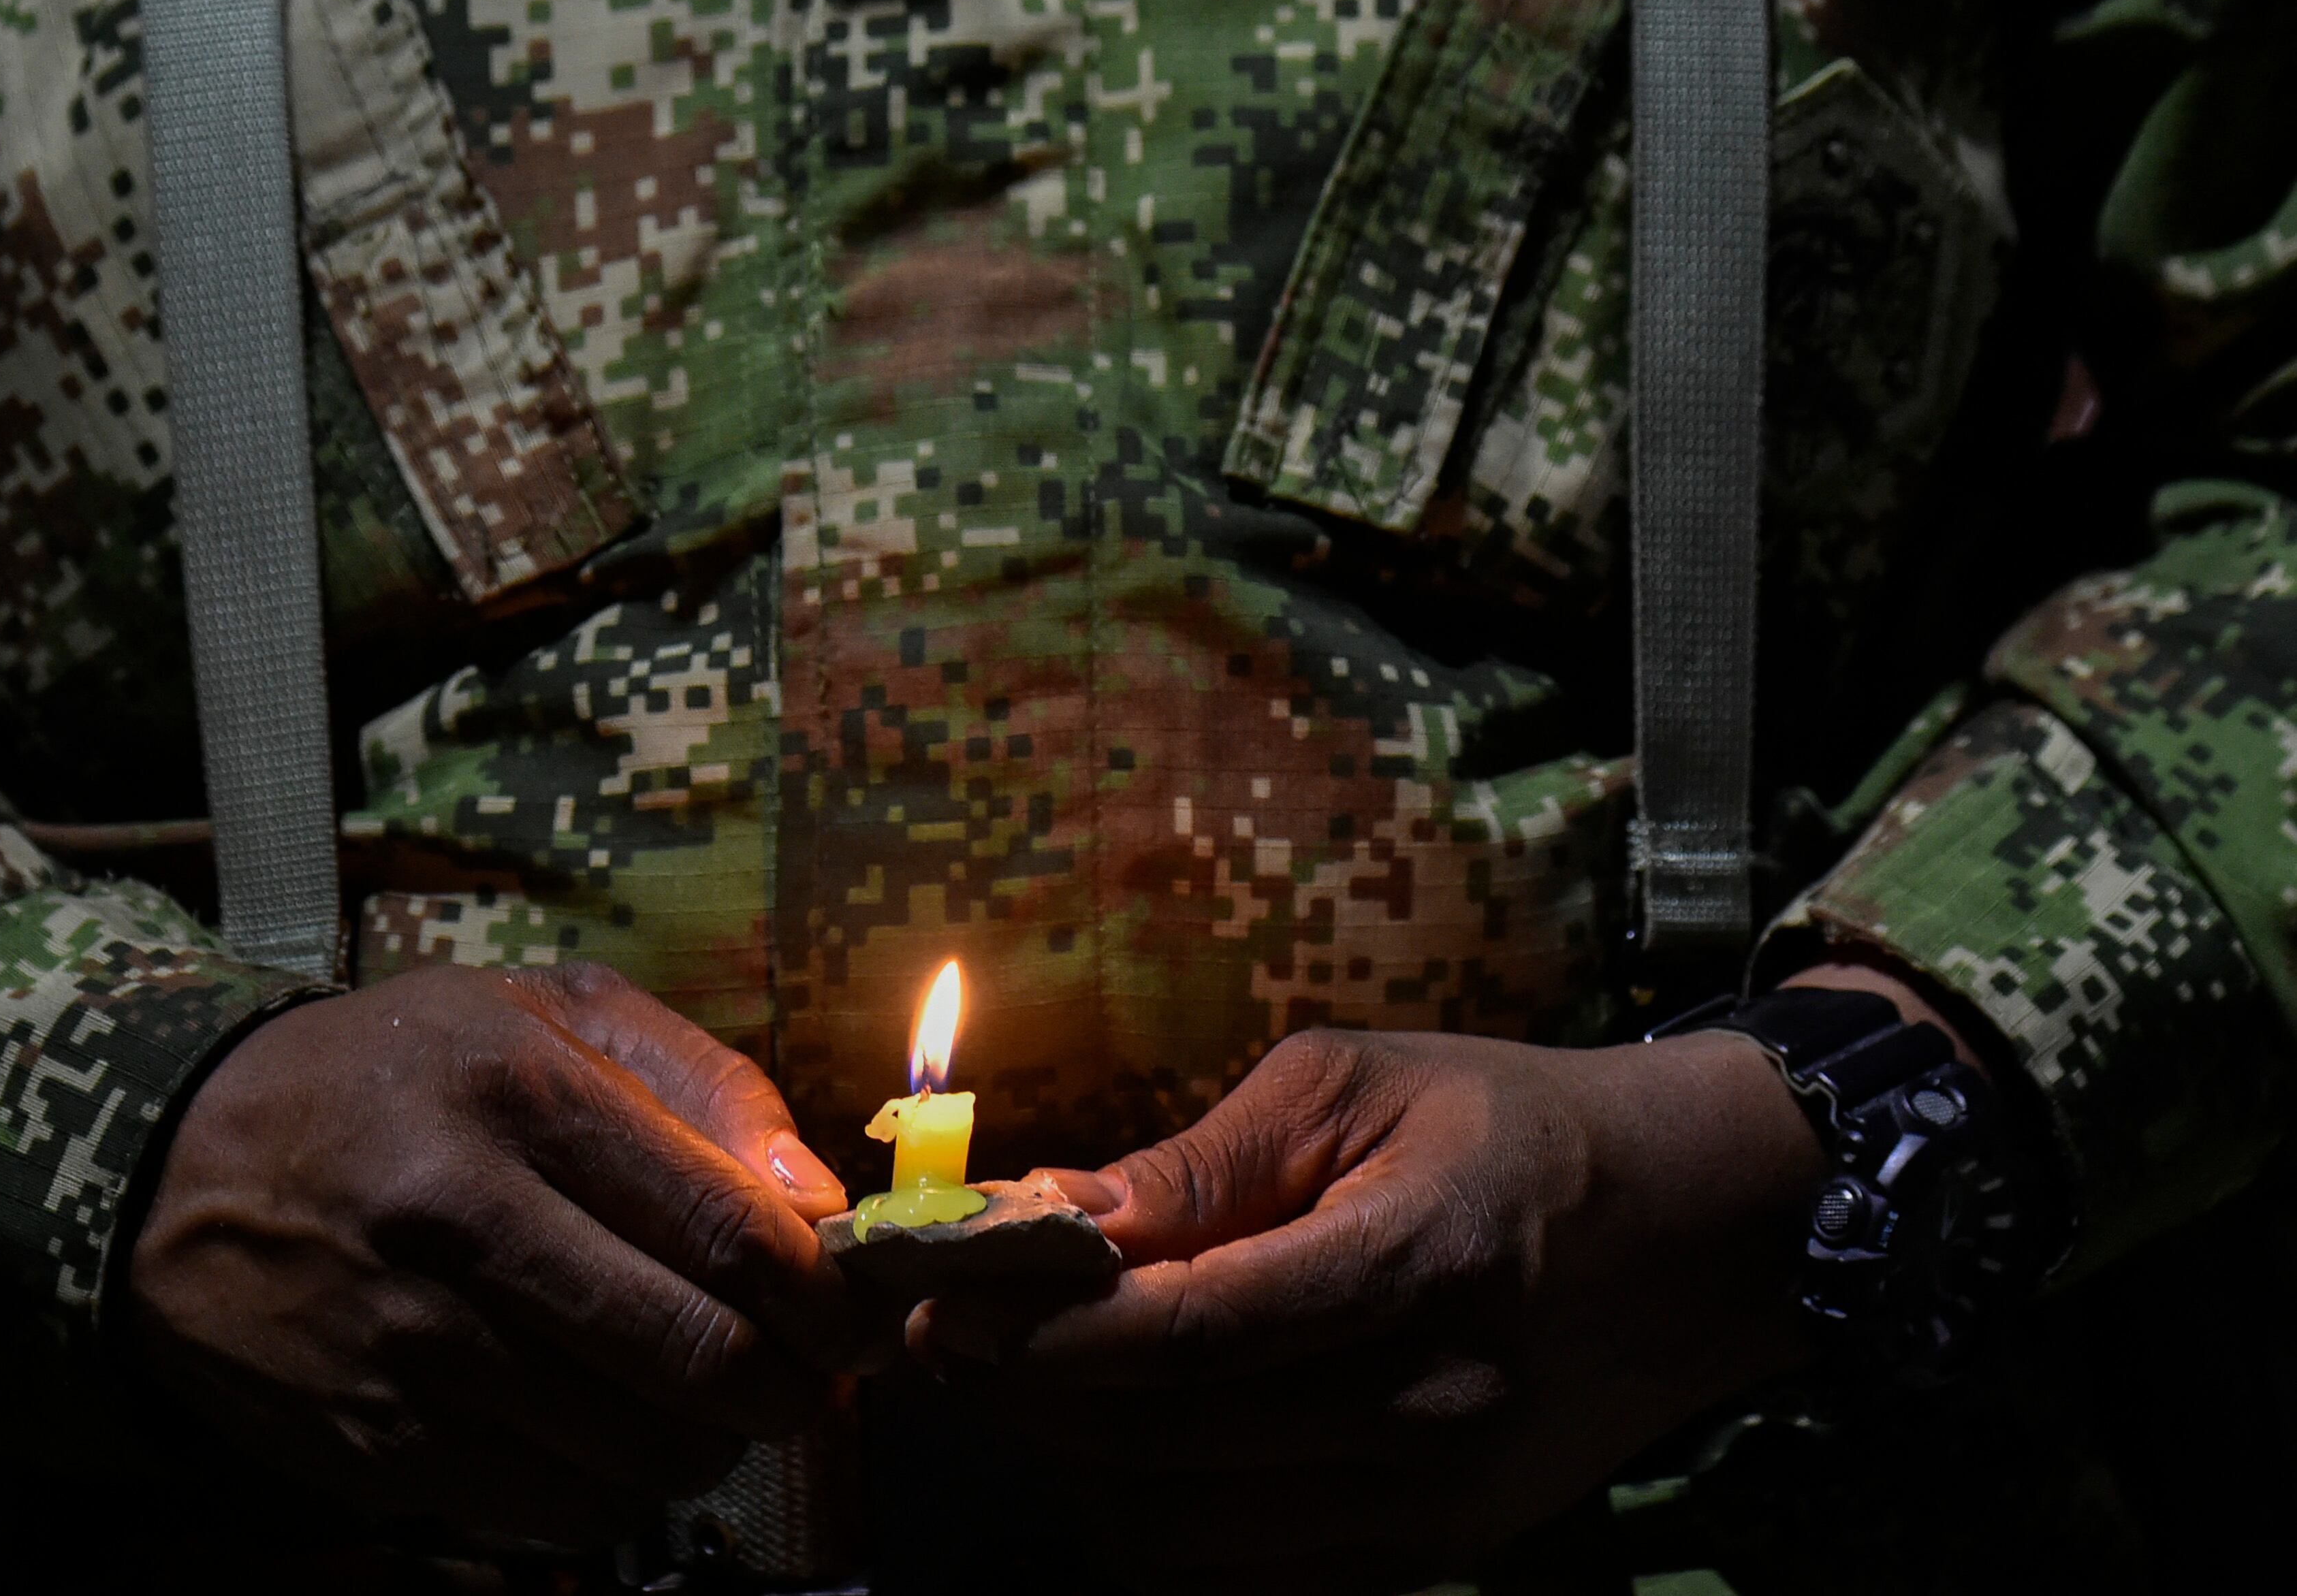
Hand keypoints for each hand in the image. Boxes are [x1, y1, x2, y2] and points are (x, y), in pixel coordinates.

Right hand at [126, 962, 854, 1547]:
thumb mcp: (544, 1017)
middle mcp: (465, 1222)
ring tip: (701, 1394)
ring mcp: (414, 1348)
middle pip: (701, 1357)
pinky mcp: (378, 1445)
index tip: (857, 1312)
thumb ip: (704, 1087)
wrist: (174, 1169)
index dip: (828, 1295)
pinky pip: (563, 1510)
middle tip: (809, 1373)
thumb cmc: (397, 1077)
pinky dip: (621, 1488)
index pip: (730, 1230)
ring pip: (644, 1451)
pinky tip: (609, 1428)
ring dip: (711, 1441)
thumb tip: (819, 1203)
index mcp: (521, 1095)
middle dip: (795, 1385)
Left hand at [913, 1025, 1830, 1591]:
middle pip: (1160, 1444)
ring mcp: (1432, 1507)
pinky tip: (1132, 1437)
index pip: (1185, 1339)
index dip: (1043, 1335)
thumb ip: (1200, 1162)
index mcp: (1413, 1267)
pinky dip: (1157, 1516)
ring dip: (1079, 1463)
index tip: (939, 1304)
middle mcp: (1426, 1413)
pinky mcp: (1431, 1555)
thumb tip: (1051, 1218)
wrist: (1693, 1233)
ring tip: (1037, 1379)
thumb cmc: (1508, 1126)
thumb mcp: (1355, 1085)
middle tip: (954, 1334)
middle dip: (1028, 1396)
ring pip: (1180, 1529)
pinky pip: (1242, 1574)